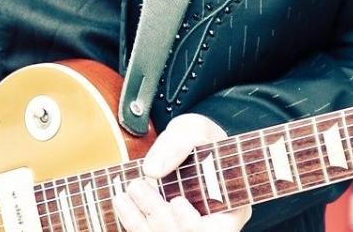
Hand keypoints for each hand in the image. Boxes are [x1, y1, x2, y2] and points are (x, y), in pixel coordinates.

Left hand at [113, 113, 252, 231]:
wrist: (190, 145)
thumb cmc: (201, 137)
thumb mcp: (195, 129)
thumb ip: (178, 144)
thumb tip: (152, 169)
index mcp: (231, 208)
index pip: (216, 230)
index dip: (193, 223)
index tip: (177, 201)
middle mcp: (210, 226)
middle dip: (158, 215)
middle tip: (137, 186)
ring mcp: (185, 229)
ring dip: (140, 222)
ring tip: (124, 194)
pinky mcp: (164, 228)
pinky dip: (132, 221)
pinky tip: (121, 202)